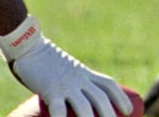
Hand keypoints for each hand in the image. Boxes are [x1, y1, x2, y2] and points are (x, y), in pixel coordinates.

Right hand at [0, 15, 133, 116]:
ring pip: (84, 106)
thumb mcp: (66, 68)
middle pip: (101, 98)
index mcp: (85, 73)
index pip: (109, 85)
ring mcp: (65, 84)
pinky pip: (59, 108)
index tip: (130, 111)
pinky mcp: (50, 90)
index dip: (121, 98)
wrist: (28, 47)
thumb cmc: (45, 62)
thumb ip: (73, 82)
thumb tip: (77, 101)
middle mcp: (79, 78)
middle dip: (110, 115)